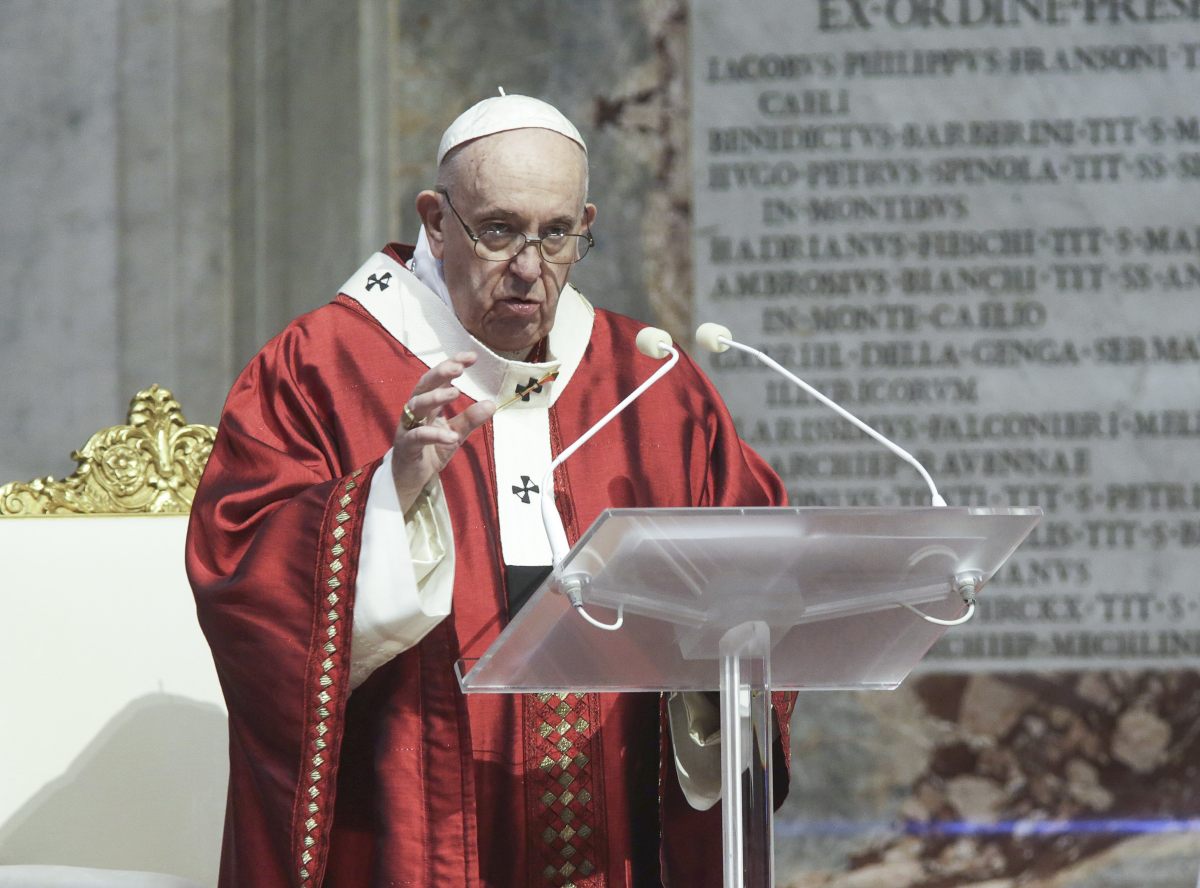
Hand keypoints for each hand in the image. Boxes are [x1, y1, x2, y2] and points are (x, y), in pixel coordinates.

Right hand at [391, 352, 495, 511]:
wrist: (411, 479)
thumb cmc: (431, 451)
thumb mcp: (455, 433)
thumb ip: (470, 419)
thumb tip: (492, 404)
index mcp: (428, 404)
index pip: (439, 379)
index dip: (453, 365)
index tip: (472, 356)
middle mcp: (415, 411)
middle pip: (424, 385)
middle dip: (440, 373)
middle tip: (458, 367)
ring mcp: (408, 426)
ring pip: (416, 405)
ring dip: (435, 398)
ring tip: (456, 393)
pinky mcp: (405, 446)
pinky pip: (418, 436)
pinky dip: (434, 435)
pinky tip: (451, 437)